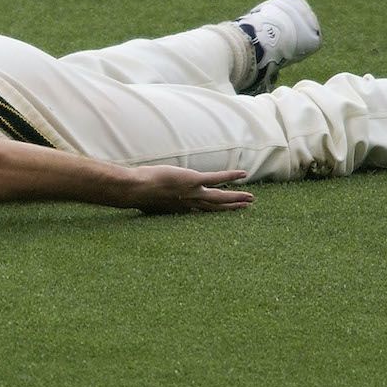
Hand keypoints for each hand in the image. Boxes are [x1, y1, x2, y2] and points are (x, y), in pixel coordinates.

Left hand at [129, 166, 253, 214]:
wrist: (136, 190)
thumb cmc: (136, 195)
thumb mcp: (146, 201)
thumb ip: (152, 200)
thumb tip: (144, 198)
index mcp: (180, 210)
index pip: (199, 211)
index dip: (211, 212)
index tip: (220, 213)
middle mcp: (189, 205)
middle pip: (215, 208)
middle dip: (230, 209)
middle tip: (245, 209)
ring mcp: (194, 193)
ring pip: (220, 198)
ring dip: (236, 198)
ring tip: (250, 200)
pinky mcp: (194, 181)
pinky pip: (217, 179)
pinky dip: (231, 176)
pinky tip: (243, 174)